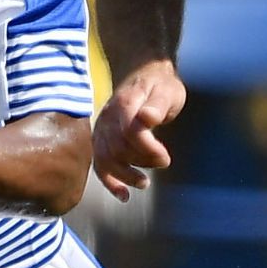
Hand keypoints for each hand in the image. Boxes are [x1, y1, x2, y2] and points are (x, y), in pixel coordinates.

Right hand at [91, 61, 184, 201]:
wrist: (144, 72)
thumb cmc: (160, 85)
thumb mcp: (167, 91)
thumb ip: (157, 105)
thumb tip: (147, 118)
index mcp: (125, 103)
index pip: (130, 131)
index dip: (147, 148)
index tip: (165, 157)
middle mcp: (108, 117)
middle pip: (117, 148)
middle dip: (140, 161)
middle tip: (162, 163)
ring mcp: (102, 128)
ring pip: (106, 158)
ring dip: (124, 175)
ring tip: (144, 184)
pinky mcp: (101, 138)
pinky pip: (99, 163)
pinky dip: (109, 181)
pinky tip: (123, 195)